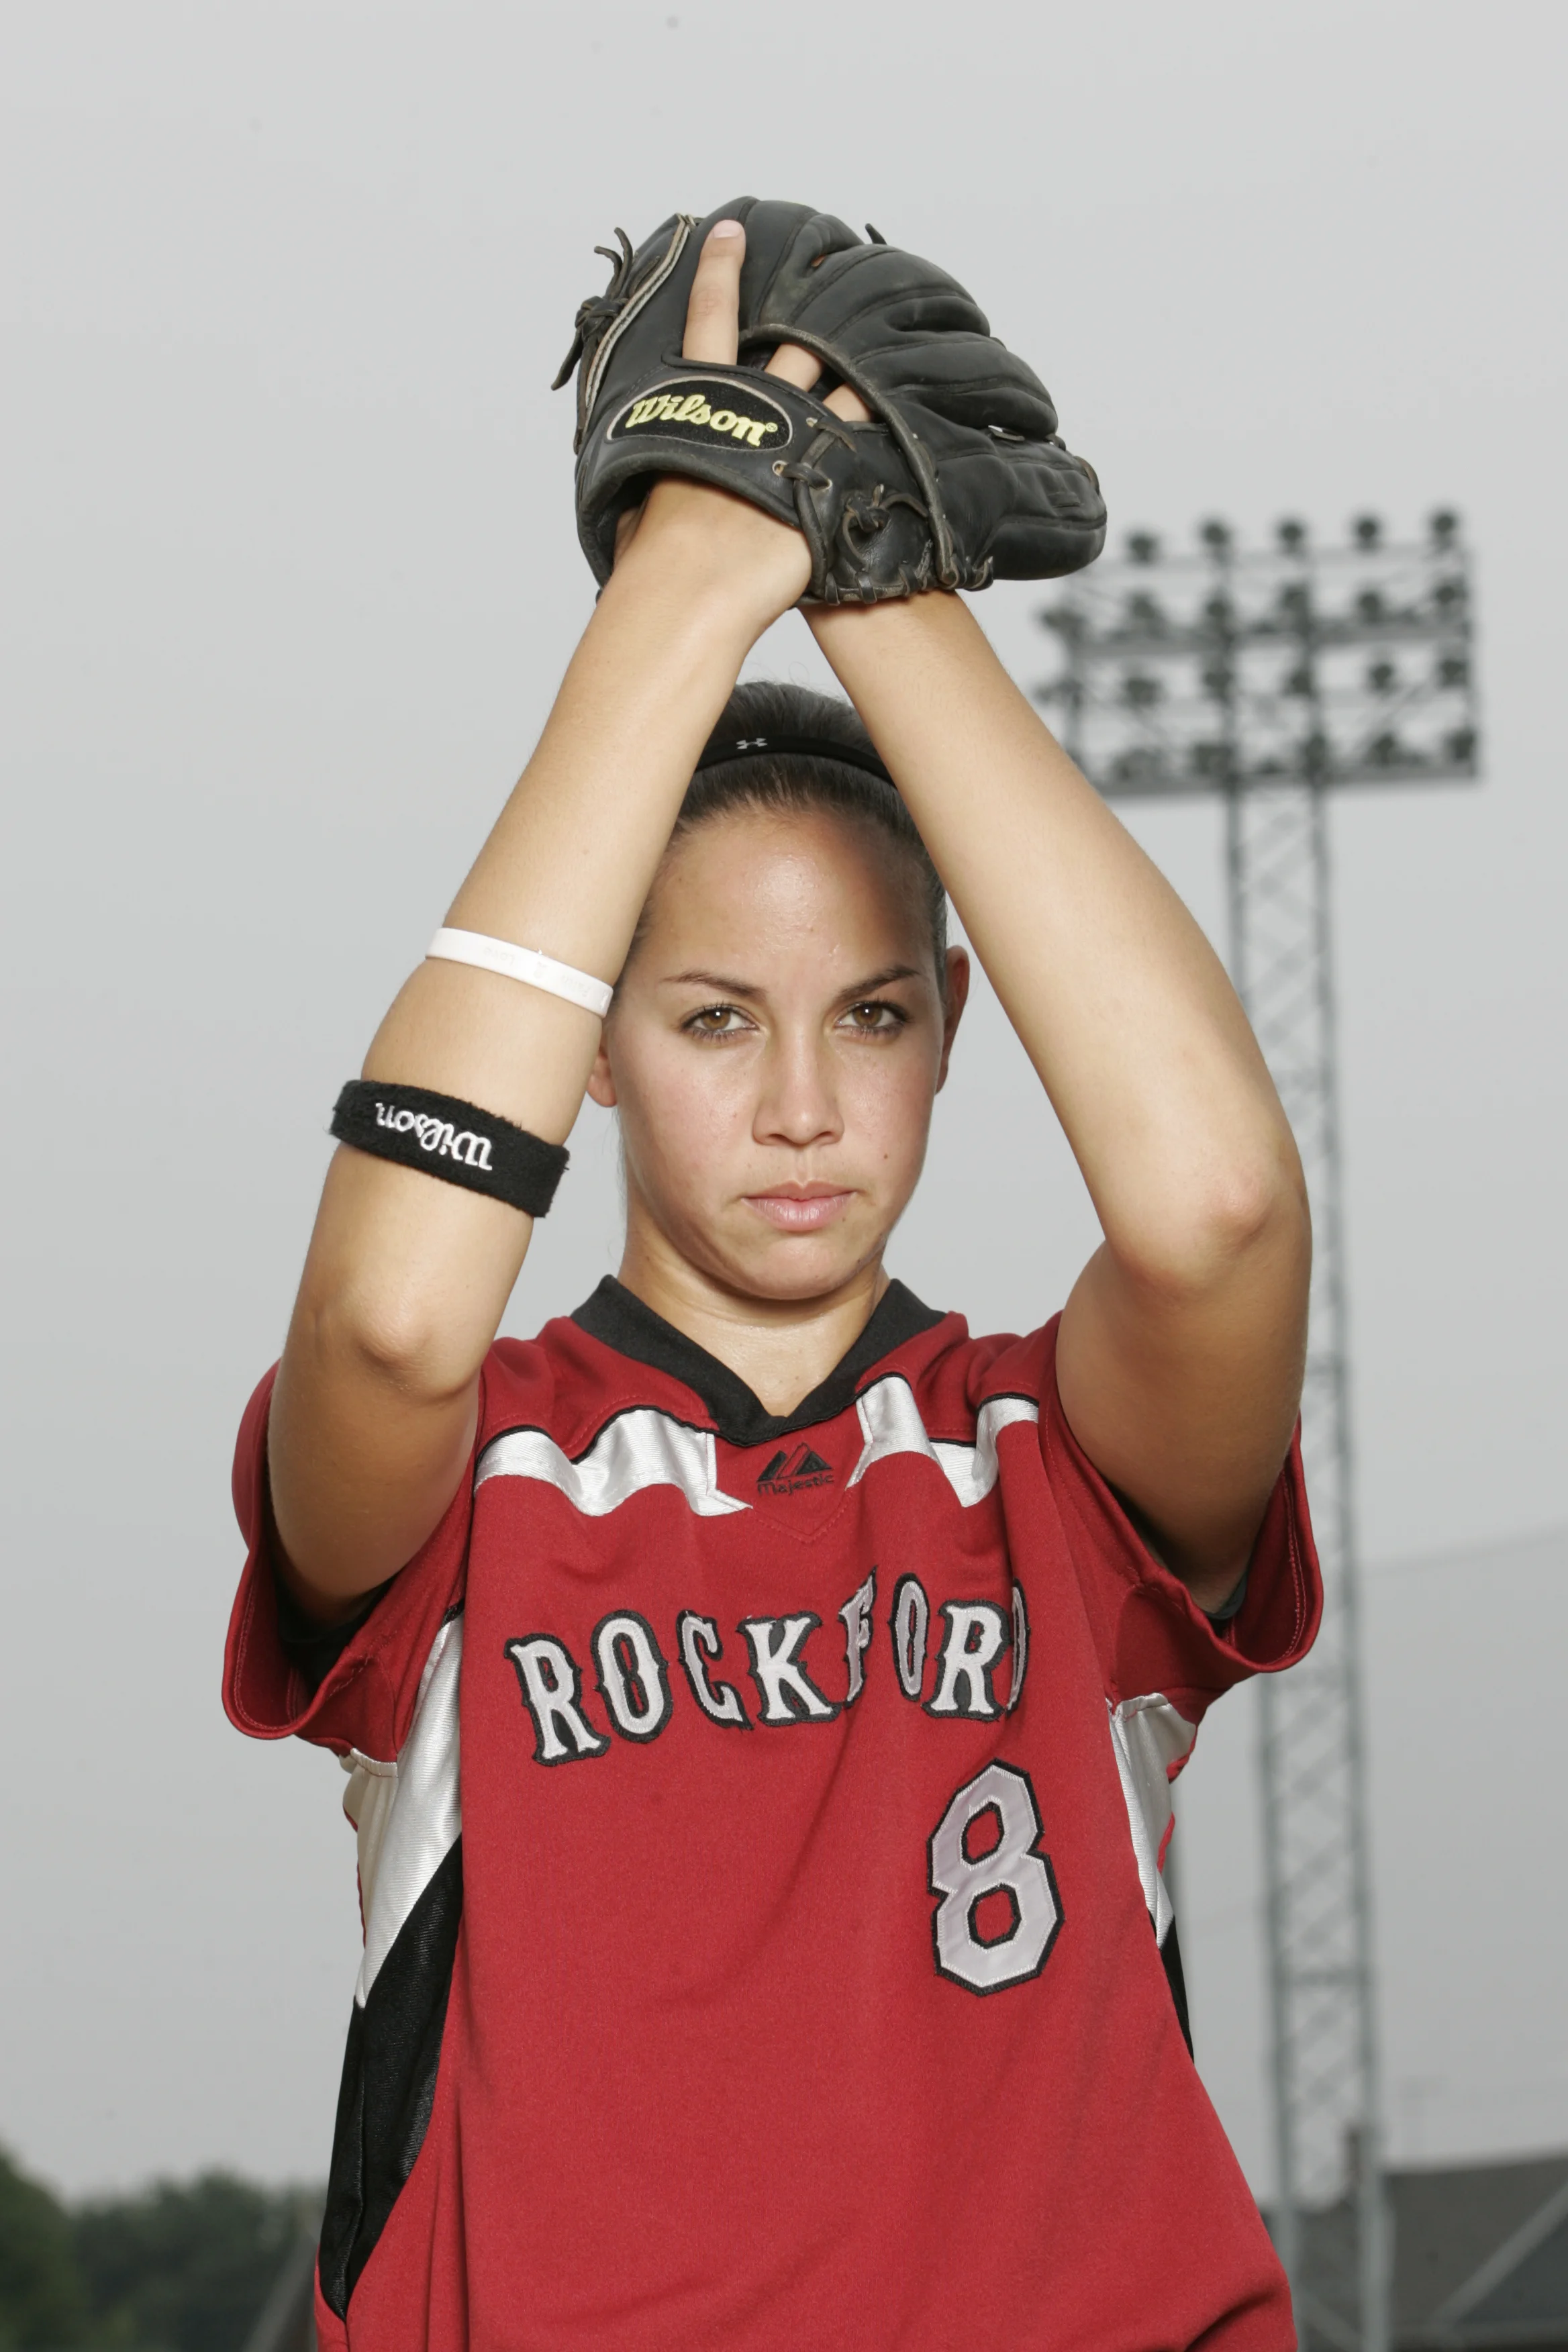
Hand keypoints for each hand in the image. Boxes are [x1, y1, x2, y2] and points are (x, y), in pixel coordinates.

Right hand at [611, 219, 870, 625]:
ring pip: (846, 388)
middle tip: (837, 285)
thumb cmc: (655, 555)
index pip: (707, 318)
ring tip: (896, 358)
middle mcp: (758, 407)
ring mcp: (803, 436)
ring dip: (867, 376)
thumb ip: (648, 488)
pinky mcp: (835, 477)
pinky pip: (874, 444)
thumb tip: (637, 502)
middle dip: (816, 319)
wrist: (696, 586)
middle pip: (794, 347)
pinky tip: (918, 425)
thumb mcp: (637, 507)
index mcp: (702, 402)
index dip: (717, 271)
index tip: (731, 231)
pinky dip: (893, 433)